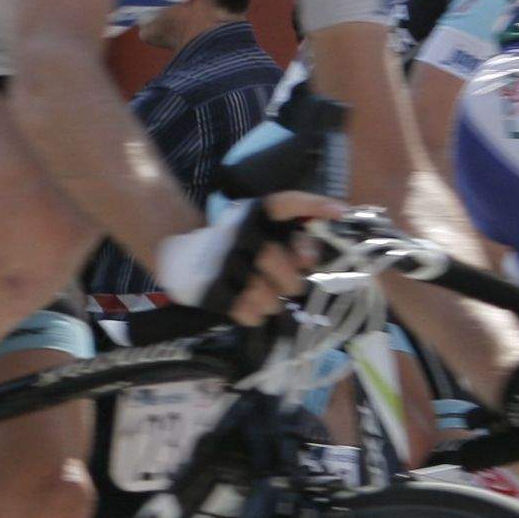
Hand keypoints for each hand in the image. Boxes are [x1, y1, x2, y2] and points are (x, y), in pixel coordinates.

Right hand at [148, 191, 333, 322]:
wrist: (176, 254)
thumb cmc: (232, 243)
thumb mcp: (256, 229)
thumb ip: (288, 238)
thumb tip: (310, 259)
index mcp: (252, 215)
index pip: (285, 203)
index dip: (315, 205)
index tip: (342, 211)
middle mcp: (238, 236)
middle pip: (282, 265)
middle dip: (291, 282)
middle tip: (288, 286)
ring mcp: (222, 265)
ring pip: (269, 297)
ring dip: (271, 301)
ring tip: (261, 296)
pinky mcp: (211, 292)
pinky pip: (249, 314)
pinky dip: (253, 314)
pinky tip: (245, 304)